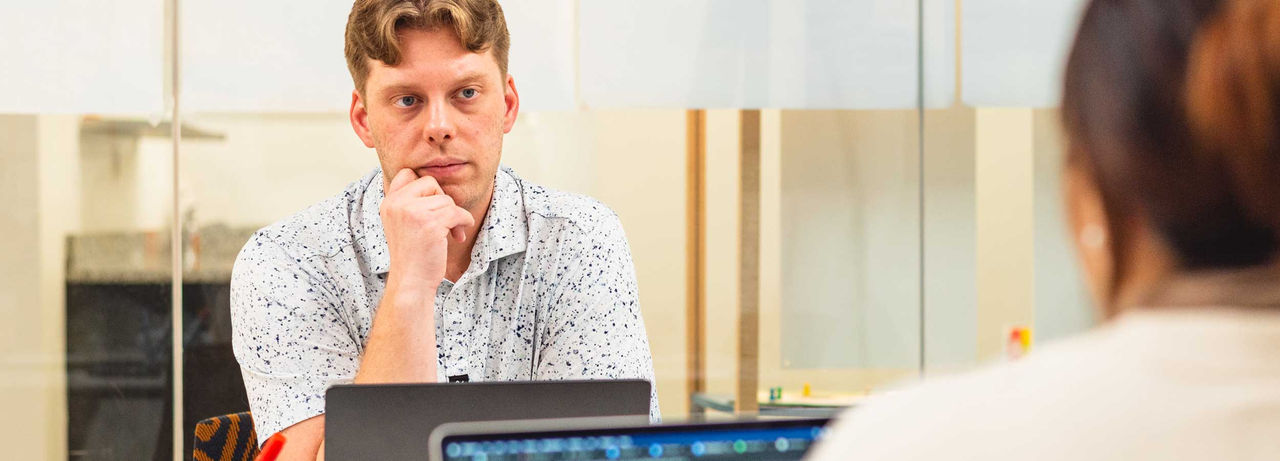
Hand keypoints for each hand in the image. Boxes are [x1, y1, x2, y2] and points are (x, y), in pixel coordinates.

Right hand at [379, 168, 474, 297]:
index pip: (407, 173)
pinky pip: (458, 212)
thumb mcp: (401, 224)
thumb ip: (410, 204)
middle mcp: (397, 204)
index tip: (432, 204)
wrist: (411, 281)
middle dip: (442, 201)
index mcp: (389, 203)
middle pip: (430, 183)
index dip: (424, 186)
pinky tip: (458, 236)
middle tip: (445, 220)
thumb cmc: (411, 256)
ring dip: (455, 216)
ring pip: (446, 200)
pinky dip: (464, 222)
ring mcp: (413, 212)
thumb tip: (435, 186)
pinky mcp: (430, 223)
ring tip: (452, 233)